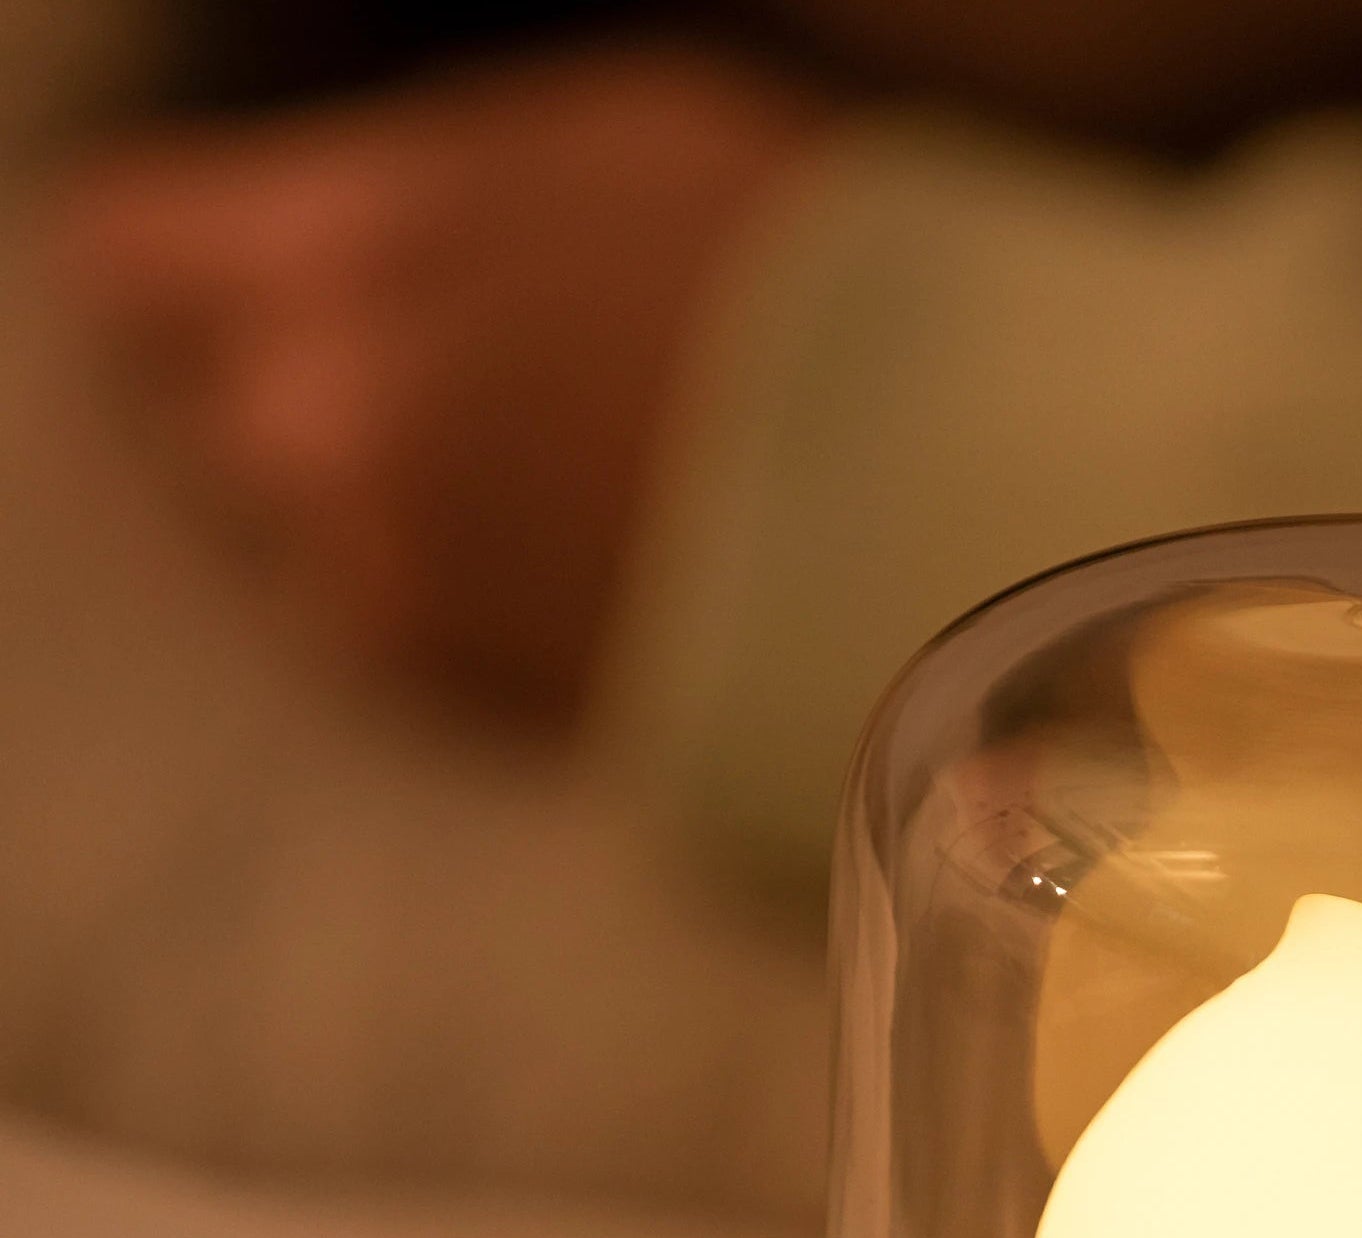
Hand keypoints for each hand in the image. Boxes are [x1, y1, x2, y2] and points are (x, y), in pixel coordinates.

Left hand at [48, 43, 832, 722]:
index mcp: (337, 260)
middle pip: (216, 423)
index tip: (276, 275)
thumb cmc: (809, 273)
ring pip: (313, 552)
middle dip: (299, 398)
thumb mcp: (591, 144)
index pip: (133, 265)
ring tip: (533, 487)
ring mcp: (409, 596)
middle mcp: (334, 441)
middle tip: (448, 387)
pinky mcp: (494, 713)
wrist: (972, 485)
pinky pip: (415, 648)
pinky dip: (469, 610)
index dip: (204, 265)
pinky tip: (581, 566)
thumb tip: (317, 240)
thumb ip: (407, 202)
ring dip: (387, 519)